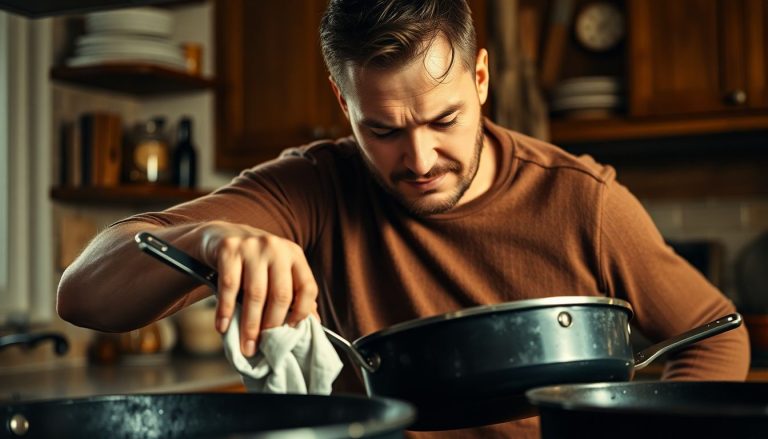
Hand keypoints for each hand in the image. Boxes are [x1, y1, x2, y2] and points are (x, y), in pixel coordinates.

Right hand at [196, 221, 318, 356]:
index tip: (290, 331)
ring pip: (255, 294)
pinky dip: (226, 310)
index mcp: (294, 255)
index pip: (307, 287)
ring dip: (250, 325)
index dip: (302, 312)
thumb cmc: (254, 261)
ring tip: (247, 345)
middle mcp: (276, 248)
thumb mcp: (278, 271)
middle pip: (280, 294)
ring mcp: (252, 246)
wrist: (220, 234)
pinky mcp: (229, 249)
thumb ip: (294, 293)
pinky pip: (229, 286)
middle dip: (271, 326)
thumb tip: (312, 324)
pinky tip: (224, 326)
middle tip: (263, 346)